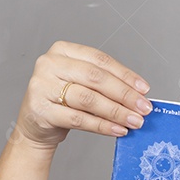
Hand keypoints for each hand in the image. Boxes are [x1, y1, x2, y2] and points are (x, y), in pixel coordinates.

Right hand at [11, 40, 152, 150]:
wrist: (35, 124)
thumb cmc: (62, 101)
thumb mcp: (81, 83)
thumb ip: (105, 84)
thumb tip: (139, 95)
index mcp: (62, 51)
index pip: (100, 60)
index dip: (125, 75)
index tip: (144, 89)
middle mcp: (50, 64)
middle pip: (96, 78)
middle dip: (124, 94)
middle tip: (143, 107)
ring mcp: (42, 86)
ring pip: (88, 99)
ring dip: (116, 112)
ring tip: (134, 121)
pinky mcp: (41, 110)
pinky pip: (78, 119)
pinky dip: (102, 126)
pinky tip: (117, 129)